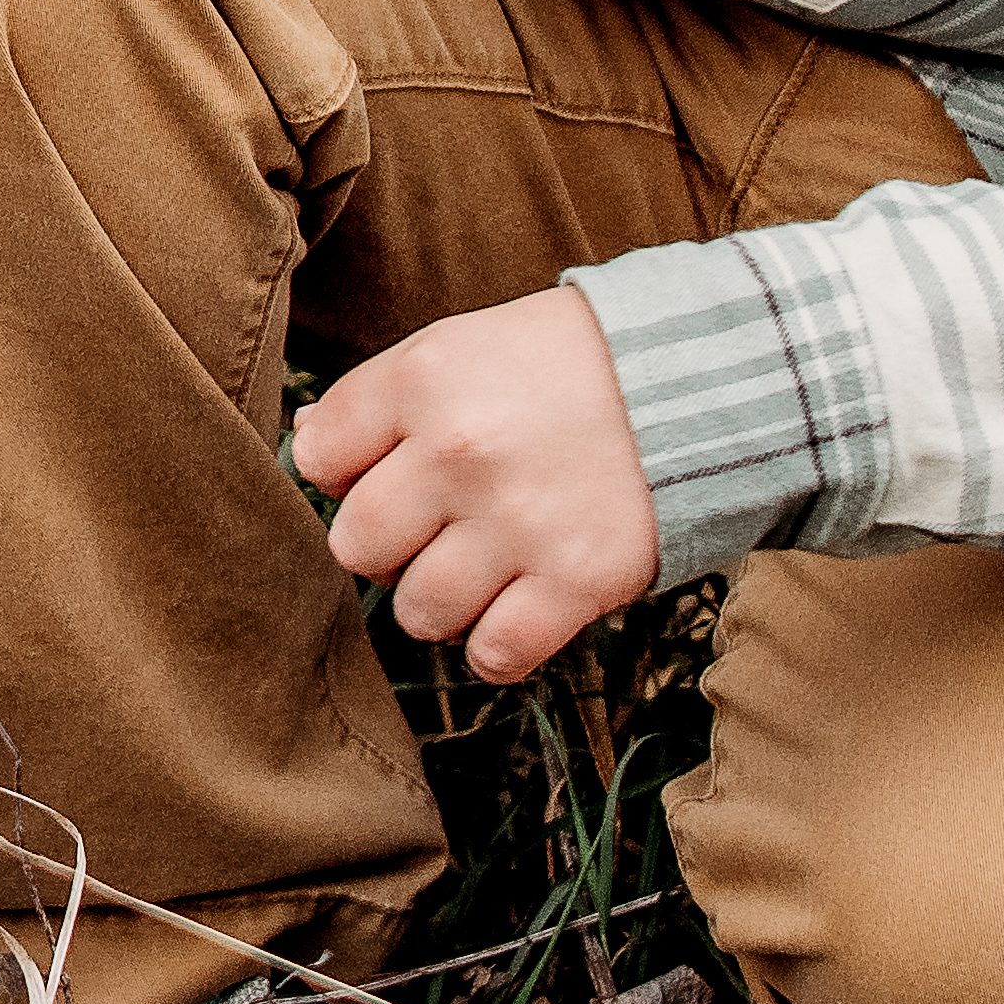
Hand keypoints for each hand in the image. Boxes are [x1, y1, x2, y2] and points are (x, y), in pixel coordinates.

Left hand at [285, 287, 654, 679]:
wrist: (696, 381)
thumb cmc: (557, 368)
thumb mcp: (457, 349)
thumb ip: (377, 401)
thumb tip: (307, 448)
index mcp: (422, 382)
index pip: (317, 460)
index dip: (346, 475)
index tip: (389, 471)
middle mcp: (459, 453)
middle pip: (357, 546)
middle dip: (389, 547)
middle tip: (436, 529)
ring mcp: (517, 522)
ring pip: (417, 612)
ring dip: (440, 602)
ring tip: (481, 569)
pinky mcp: (577, 580)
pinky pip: (495, 654)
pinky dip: (496, 647)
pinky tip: (514, 612)